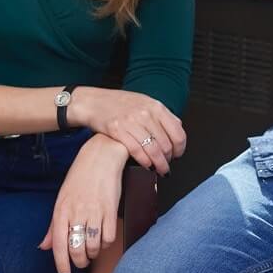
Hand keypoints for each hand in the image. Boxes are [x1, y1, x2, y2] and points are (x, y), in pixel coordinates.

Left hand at [38, 133, 129, 272]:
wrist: (100, 157)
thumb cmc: (80, 177)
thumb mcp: (62, 199)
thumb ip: (53, 225)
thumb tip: (44, 246)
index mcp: (61, 210)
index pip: (58, 244)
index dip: (61, 263)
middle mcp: (76, 212)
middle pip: (77, 249)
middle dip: (79, 261)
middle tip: (81, 261)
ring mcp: (94, 212)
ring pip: (94, 246)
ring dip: (93, 253)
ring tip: (92, 249)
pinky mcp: (110, 210)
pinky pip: (109, 238)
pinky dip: (106, 243)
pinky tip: (102, 238)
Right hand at [67, 87, 185, 173]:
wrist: (93, 102)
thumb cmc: (118, 103)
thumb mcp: (144, 102)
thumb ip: (161, 114)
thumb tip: (177, 129)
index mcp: (156, 106)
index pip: (178, 133)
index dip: (180, 149)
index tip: (177, 155)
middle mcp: (145, 113)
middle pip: (166, 145)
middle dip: (168, 159)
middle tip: (166, 164)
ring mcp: (131, 122)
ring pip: (153, 150)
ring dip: (159, 165)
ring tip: (160, 170)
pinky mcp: (118, 130)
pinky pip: (137, 151)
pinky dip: (145, 162)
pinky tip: (147, 165)